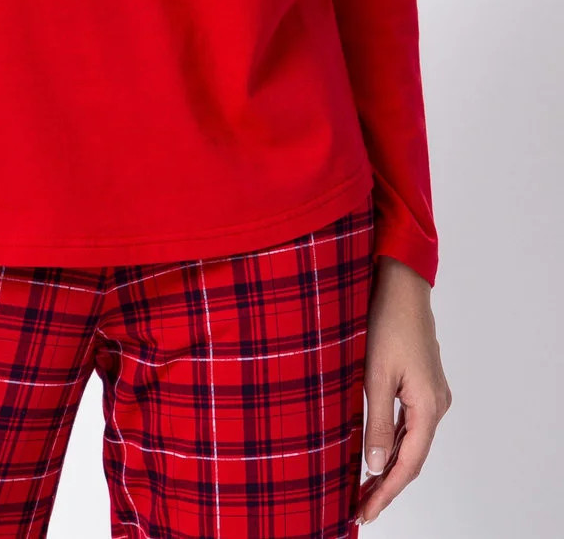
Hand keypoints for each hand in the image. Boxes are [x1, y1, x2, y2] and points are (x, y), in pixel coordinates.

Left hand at [355, 255, 451, 524]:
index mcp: (428, 407)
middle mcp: (436, 405)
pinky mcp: (424, 383)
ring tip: (364, 488)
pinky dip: (394, 442)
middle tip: (360, 507)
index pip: (408, 464)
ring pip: (412, 441)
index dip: (386, 492)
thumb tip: (376, 465)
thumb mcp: (375, 374)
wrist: (402, 283)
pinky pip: (410, 423)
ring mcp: (432, 394)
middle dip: (386, 485)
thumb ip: (377, 422)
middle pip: (412, 458)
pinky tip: (377, 452)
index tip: (365, 512)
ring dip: (390, 465)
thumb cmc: (387, 321)